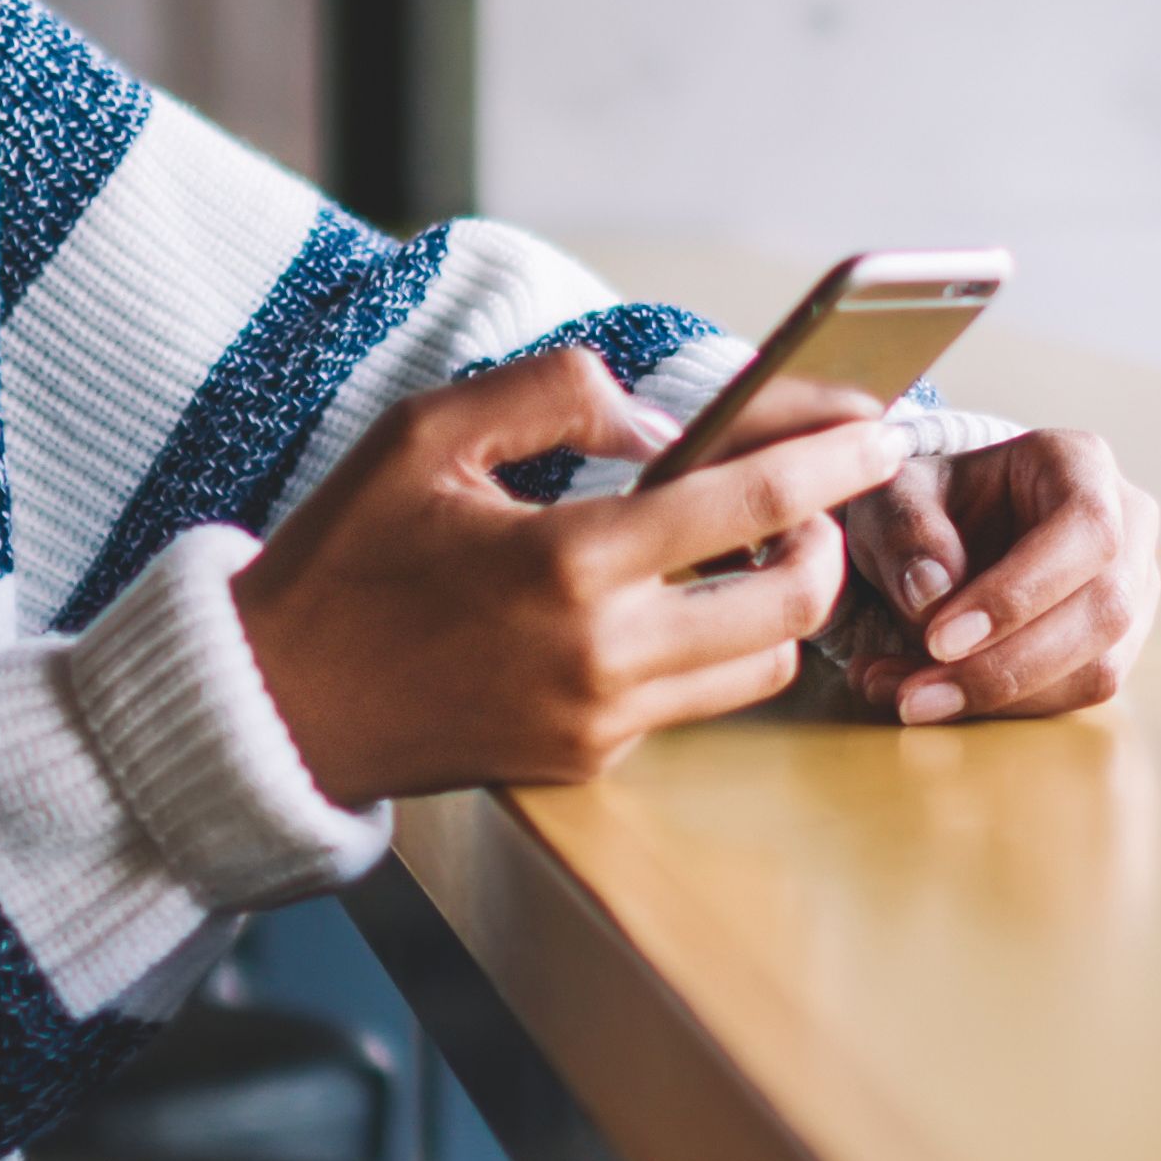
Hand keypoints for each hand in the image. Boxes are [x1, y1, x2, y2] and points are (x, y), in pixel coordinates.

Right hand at [234, 350, 901, 803]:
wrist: (277, 702)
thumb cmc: (344, 557)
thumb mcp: (427, 433)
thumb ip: (553, 397)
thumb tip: (656, 421)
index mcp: (566, 561)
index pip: (747, 505)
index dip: (832, 462)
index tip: (884, 429)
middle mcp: (599, 654)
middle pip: (791, 606)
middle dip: (831, 544)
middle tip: (818, 502)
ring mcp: (598, 720)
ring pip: (758, 666)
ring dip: (779, 605)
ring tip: (749, 549)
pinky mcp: (585, 762)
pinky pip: (687, 701)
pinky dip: (704, 646)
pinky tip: (665, 600)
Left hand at [834, 429, 1159, 723]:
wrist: (942, 535)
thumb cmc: (926, 505)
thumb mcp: (892, 498)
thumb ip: (904, 531)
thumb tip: (931, 595)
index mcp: (1080, 463)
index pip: (1084, 529)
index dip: (1020, 592)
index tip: (939, 640)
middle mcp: (1126, 524)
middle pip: (1104, 609)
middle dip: (1007, 665)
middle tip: (915, 695)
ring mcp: (1133, 589)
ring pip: (1098, 666)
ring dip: (1001, 698)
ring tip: (908, 698)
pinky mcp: (1118, 645)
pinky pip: (1078, 695)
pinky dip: (1005, 710)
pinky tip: (935, 702)